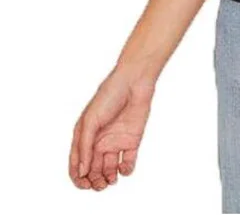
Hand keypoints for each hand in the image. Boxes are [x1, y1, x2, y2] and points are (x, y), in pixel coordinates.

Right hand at [69, 67, 155, 190]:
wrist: (134, 82)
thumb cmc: (108, 96)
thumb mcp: (90, 121)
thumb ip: (85, 146)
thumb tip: (82, 171)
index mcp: (84, 136)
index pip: (77, 164)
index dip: (78, 177)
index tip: (84, 184)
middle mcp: (99, 141)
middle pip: (93, 170)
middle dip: (94, 181)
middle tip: (98, 185)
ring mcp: (116, 141)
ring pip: (109, 169)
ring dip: (108, 178)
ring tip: (110, 181)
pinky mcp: (132, 140)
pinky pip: (128, 161)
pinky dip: (126, 169)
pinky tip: (124, 168)